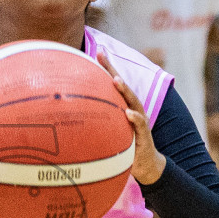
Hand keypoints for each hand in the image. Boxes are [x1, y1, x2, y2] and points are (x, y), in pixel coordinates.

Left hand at [98, 50, 165, 184]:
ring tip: (115, 80)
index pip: (115, 85)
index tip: (97, 51)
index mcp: (124, 107)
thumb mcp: (109, 132)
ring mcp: (140, 121)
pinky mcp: (144, 135)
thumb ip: (97, 123)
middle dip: (113, 70)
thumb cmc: (125, 147)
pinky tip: (128, 113)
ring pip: (133, 102)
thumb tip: (73, 116)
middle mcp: (133, 110)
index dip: (107, 68)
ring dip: (125, 91)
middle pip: (123, 87)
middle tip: (102, 56)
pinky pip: (140, 125)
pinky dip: (135, 118)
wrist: (145, 165)